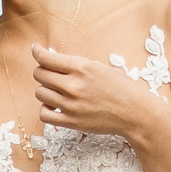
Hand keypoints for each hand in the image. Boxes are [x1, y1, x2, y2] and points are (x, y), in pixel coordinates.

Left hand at [30, 44, 170, 171]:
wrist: (134, 112)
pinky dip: (46, 109)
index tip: (35, 49)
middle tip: (50, 73)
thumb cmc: (120, 88)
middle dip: (42, 72)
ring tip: (57, 91)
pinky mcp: (71, 122)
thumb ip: (75, 64)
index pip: (47, 58)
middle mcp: (74, 85)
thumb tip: (49, 58)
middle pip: (39, 75)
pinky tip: (55, 106)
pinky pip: (44, 115)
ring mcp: (71, 105)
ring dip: (45, 91)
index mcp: (82, 67)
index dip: (37, 52)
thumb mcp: (99, 68)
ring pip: (40, 93)